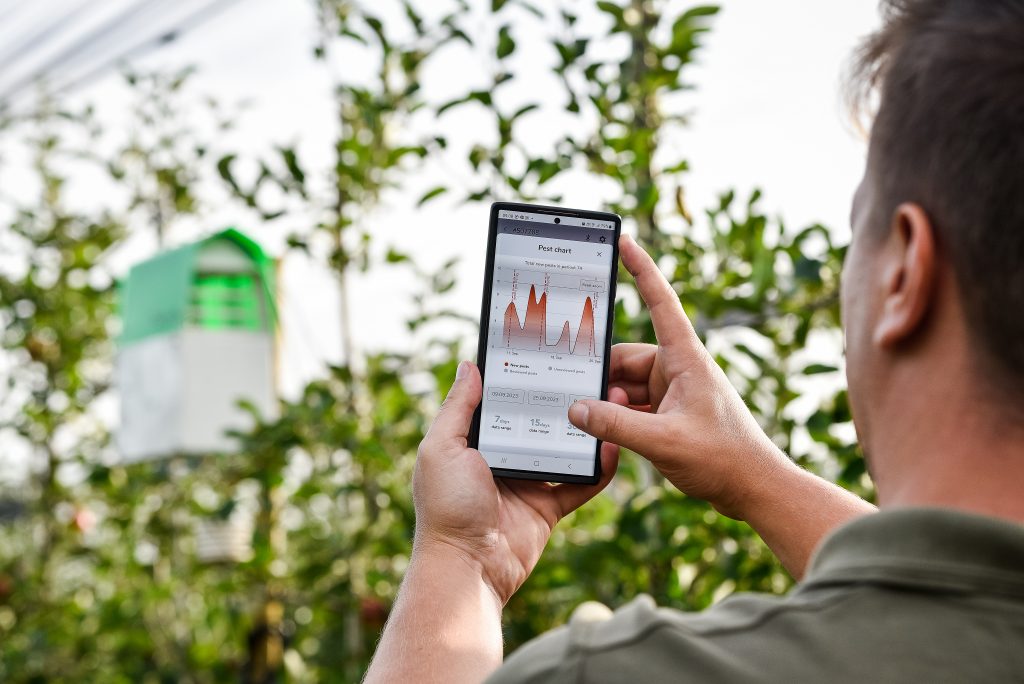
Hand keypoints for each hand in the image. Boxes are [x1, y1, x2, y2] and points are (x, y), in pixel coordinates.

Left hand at [413, 361, 621, 603]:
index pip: (500, 402)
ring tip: (606, 403)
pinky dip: (597, 470)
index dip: (520, 380)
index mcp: (472, 442)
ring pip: (562, 450)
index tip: (542, 353)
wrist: (467, 568)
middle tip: (585, 374)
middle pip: (536, 422)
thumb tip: (469, 365)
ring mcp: (526, 483)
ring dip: (583, 431)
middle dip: (559, 401)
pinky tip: (613, 449)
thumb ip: (457, 408)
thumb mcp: (442, 448)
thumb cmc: (446, 507)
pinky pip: (578, 485)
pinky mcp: (547, 508)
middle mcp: (500, 459)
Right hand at [568, 234, 789, 519]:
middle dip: (600, 376)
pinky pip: (630, 407)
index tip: (623, 241)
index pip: (659, 302)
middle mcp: (678, 368)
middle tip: (573, 393)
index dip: (641, 269)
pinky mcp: (669, 414)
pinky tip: (599, 433)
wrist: (754, 488)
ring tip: (591, 422)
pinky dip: (615, 418)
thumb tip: (575, 410)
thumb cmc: (723, 458)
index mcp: (686, 358)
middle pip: (625, 357)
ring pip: (624, 385)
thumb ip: (614, 426)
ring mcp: (673, 392)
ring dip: (607, 402)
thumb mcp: (663, 441)